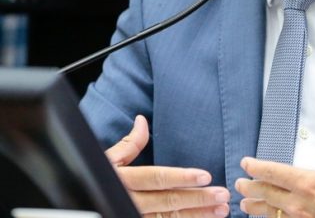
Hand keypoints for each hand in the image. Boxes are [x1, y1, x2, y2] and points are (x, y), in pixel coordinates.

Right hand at [106, 115, 229, 216]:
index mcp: (125, 180)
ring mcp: (134, 214)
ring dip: (198, 215)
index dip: (182, 178)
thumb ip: (129, 143)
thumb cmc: (95, 178)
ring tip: (221, 210)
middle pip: (169, 202)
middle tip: (223, 195)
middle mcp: (131, 201)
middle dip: (199, 199)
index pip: (158, 178)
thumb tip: (142, 120)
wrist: (77, 207)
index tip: (206, 176)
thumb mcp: (108, 160)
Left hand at [235, 110, 314, 217]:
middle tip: (239, 184)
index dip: (256, 167)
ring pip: (269, 215)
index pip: (273, 172)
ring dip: (255, 208)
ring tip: (245, 205)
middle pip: (265, 194)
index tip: (245, 163)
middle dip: (249, 188)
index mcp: (308, 184)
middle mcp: (299, 205)